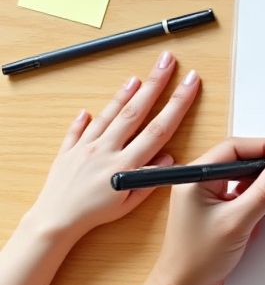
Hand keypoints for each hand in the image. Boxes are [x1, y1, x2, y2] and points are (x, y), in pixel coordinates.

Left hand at [26, 52, 199, 241]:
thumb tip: (168, 159)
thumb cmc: (93, 217)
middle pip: (136, 111)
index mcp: (125, 164)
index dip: (178, 103)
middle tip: (167, 62)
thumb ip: (149, 179)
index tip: (190, 83)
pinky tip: (90, 109)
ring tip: (138, 77)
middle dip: (155, 83)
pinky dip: (84, 119)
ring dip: (126, 94)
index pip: (159, 128)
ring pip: (109, 115)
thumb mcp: (129, 204)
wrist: (54, 223)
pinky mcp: (68, 150)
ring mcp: (85, 147)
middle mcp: (106, 150)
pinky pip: (78, 130)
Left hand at [148, 138, 264, 284]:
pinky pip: (251, 202)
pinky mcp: (222, 212)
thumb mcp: (237, 222)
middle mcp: (204, 182)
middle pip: (249, 167)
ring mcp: (214, 197)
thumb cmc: (199, 257)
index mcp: (197, 176)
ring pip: (254, 186)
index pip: (236, 149)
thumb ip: (264, 192)